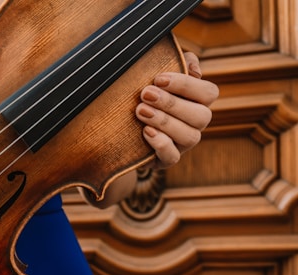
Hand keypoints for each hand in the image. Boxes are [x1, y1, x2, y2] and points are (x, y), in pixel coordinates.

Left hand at [136, 52, 218, 168]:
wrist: (120, 125)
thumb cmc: (145, 93)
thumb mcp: (158, 72)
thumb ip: (178, 60)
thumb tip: (194, 70)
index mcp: (198, 102)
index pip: (208, 93)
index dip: (186, 85)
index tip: (158, 78)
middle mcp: (194, 123)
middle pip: (201, 116)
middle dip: (172, 103)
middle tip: (145, 94)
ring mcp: (182, 144)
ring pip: (190, 136)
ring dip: (165, 121)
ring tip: (140, 111)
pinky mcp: (165, 159)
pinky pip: (172, 157)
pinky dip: (161, 144)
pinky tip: (146, 132)